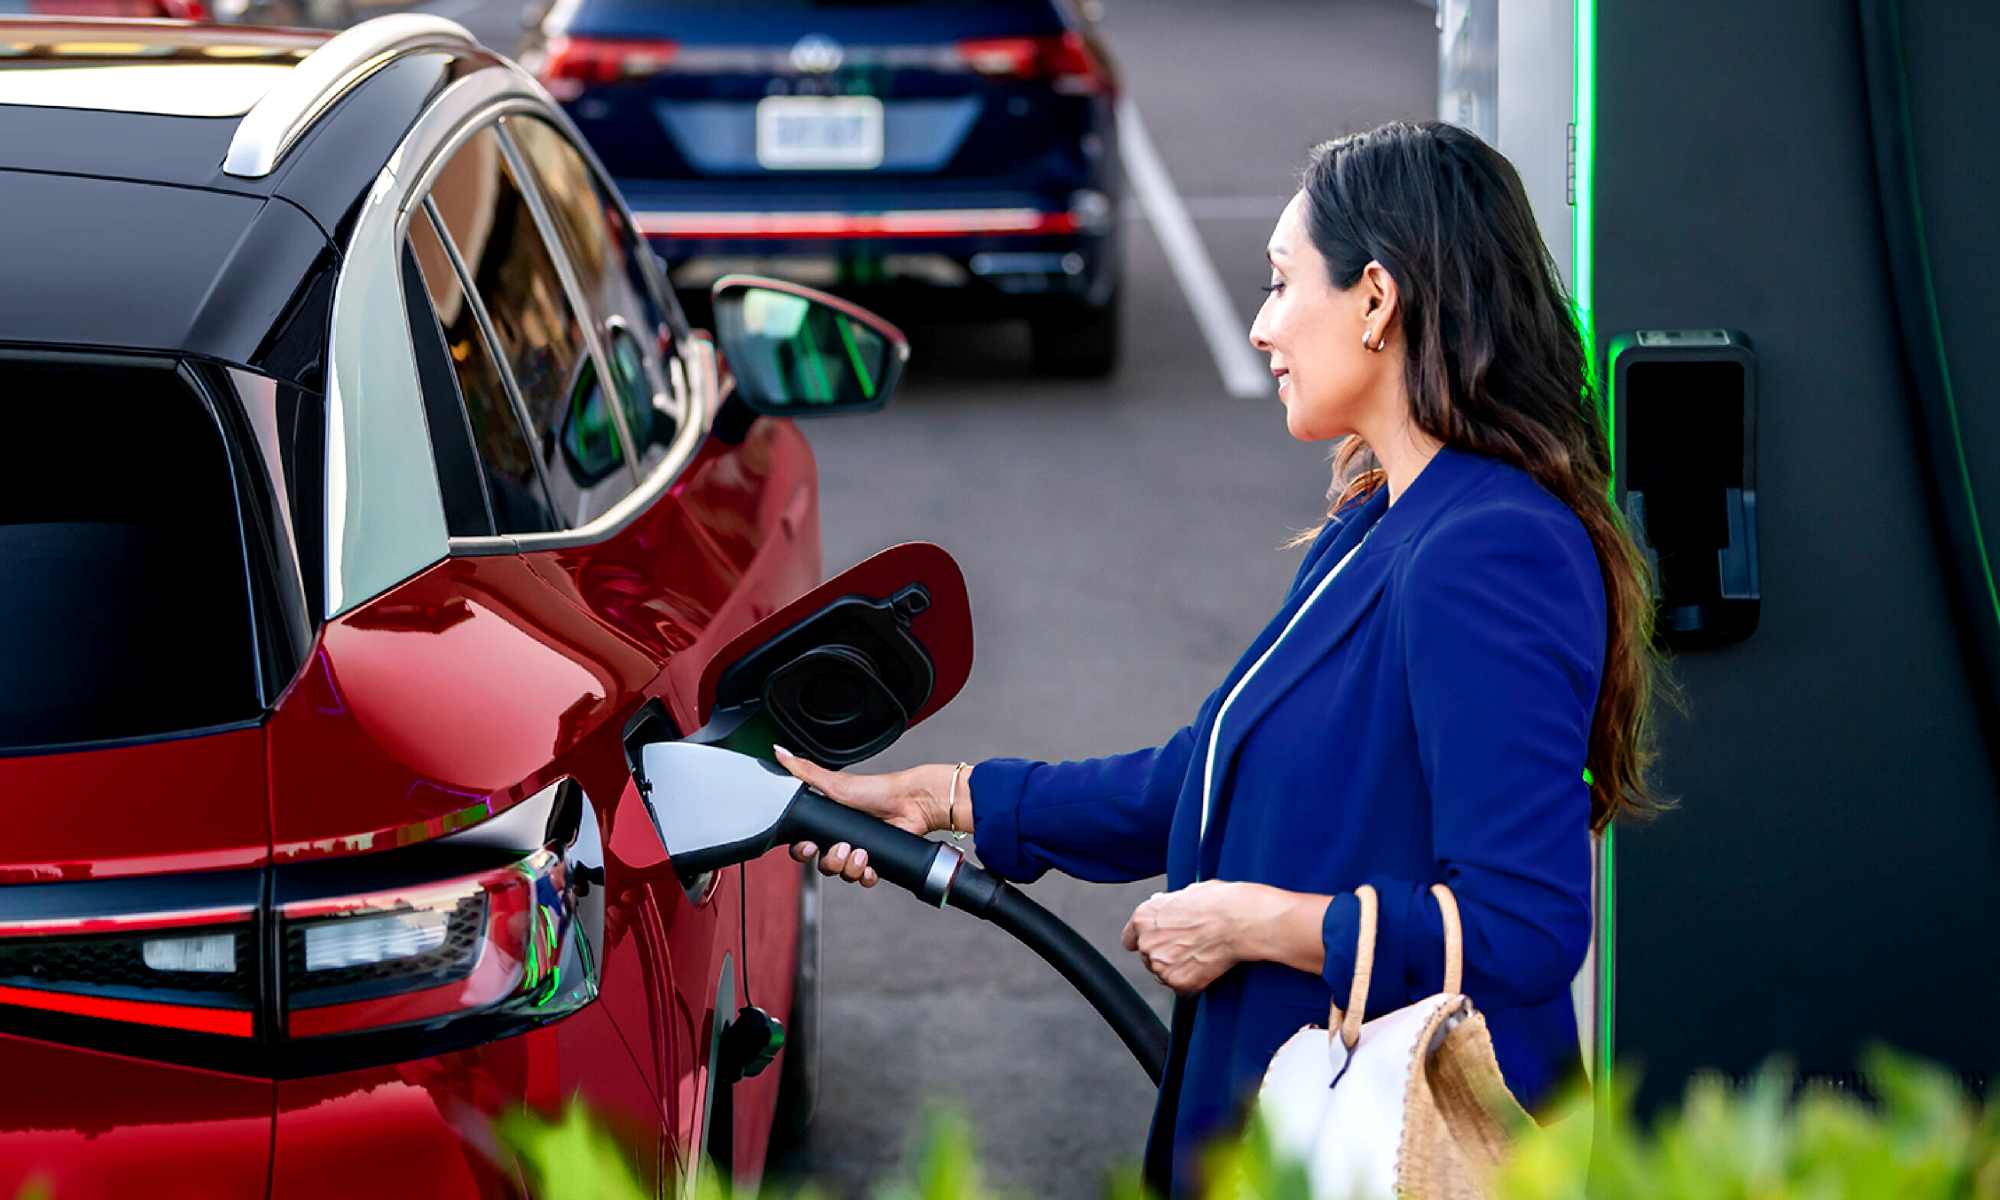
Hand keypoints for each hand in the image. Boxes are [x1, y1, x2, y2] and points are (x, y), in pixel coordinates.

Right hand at [774, 747, 958, 888]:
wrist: (911, 803)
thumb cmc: (876, 789)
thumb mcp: (834, 782)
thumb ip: (804, 771)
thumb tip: (780, 752)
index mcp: (828, 823)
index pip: (805, 846)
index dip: (803, 850)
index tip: (810, 846)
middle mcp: (842, 838)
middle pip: (823, 864)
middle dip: (831, 860)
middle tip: (842, 847)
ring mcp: (860, 851)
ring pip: (843, 874)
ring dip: (849, 868)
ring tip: (862, 853)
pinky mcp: (878, 861)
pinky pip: (864, 879)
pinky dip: (866, 876)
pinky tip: (871, 866)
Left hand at [1121, 881, 1271, 995]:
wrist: (1240, 921)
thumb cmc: (1219, 902)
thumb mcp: (1187, 893)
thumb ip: (1167, 906)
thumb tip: (1164, 906)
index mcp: (1144, 917)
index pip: (1129, 938)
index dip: (1144, 940)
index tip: (1154, 942)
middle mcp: (1146, 942)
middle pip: (1148, 957)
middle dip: (1165, 954)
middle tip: (1191, 946)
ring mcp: (1160, 965)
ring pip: (1163, 974)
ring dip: (1178, 968)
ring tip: (1202, 953)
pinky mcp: (1177, 983)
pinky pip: (1181, 987)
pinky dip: (1193, 981)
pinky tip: (1207, 965)